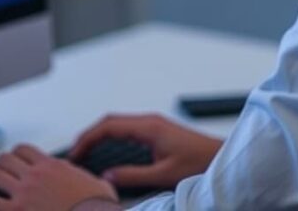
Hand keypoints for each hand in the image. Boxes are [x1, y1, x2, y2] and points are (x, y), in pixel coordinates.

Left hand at [0, 144, 117, 210]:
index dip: (12, 155)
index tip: (9, 161)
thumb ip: (82, 177)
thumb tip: (84, 177)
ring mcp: (25, 193)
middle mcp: (36, 175)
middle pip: (4, 160)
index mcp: (52, 166)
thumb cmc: (98, 208)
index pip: (23, 150)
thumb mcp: (96, 184)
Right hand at [70, 114, 223, 189]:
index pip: (108, 126)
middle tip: (75, 153)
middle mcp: (150, 121)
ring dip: (100, 135)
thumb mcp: (163, 174)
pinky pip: (128, 129)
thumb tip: (108, 177)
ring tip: (86, 152)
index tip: (75, 152)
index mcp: (149, 127)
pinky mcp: (158, 131)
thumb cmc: (200, 163)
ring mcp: (154, 124)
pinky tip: (108, 150)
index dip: (88, 138)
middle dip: (89, 136)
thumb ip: (133, 176)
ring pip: (118, 124)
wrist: (222, 158)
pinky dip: (112, 137)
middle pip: (110, 122)